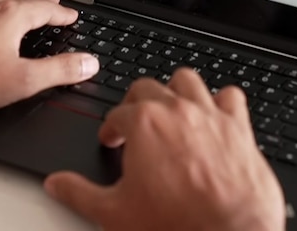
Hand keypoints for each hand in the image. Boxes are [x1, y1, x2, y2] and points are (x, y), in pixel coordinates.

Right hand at [44, 69, 285, 230]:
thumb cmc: (176, 225)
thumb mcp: (114, 214)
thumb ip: (80, 194)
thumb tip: (57, 184)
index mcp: (143, 124)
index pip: (117, 114)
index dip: (111, 128)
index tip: (112, 140)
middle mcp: (176, 111)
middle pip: (147, 88)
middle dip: (135, 103)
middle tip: (134, 123)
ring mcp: (209, 116)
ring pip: (187, 81)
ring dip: (175, 91)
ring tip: (171, 107)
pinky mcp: (239, 128)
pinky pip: (230, 96)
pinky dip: (221, 102)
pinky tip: (215, 114)